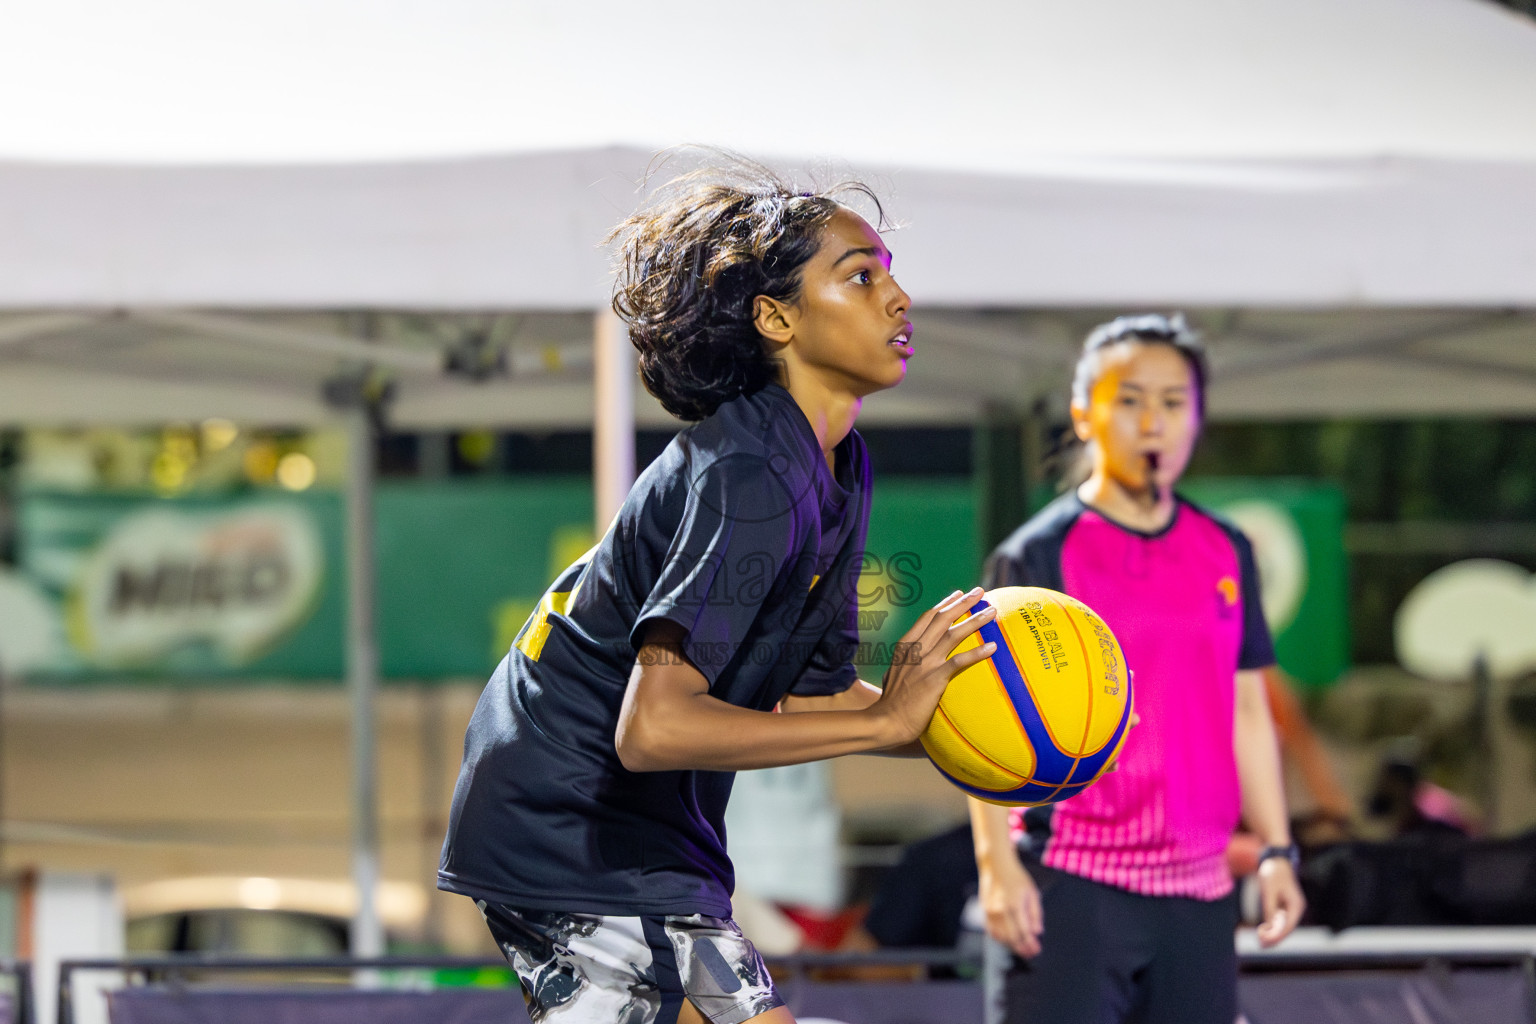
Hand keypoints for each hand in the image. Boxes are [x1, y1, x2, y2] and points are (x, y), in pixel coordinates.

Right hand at [870, 588, 996, 747]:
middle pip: (942, 619)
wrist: (887, 721)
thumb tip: (911, 660)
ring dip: (974, 621)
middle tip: (980, 591)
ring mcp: (925, 663)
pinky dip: (976, 653)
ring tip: (991, 611)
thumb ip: (905, 663)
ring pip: (953, 635)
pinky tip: (992, 647)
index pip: (927, 617)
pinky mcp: (934, 679)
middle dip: (963, 602)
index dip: (945, 603)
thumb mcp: (893, 674)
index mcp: (905, 646)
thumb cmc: (891, 703)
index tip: (958, 593)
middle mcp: (916, 649)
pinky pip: (959, 661)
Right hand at [979, 850, 1043, 957]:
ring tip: (1022, 950)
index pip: (1024, 932)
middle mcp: (1000, 910)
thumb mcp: (1032, 892)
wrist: (996, 865)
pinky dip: (1001, 940)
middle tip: (1031, 953)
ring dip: (1012, 946)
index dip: (1031, 944)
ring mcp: (990, 912)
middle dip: (1023, 949)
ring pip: (1001, 938)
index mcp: (1015, 904)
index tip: (1037, 950)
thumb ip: (1036, 913)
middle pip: (1012, 938)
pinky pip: (992, 932)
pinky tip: (1009, 941)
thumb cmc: (1016, 877)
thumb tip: (1038, 932)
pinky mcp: (984, 912)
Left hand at [1255, 857, 1304, 946]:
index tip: (1265, 940)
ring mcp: (1291, 907)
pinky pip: (1280, 920)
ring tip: (1261, 942)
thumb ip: (1270, 908)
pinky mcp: (1284, 905)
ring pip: (1284, 925)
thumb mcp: (1269, 890)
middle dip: (1275, 938)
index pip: (1289, 925)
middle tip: (1261, 945)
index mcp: (1296, 904)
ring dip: (1274, 934)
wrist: (1275, 859)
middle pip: (1287, 928)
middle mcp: (1296, 908)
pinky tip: (1264, 931)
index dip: (1277, 935)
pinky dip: (1273, 926)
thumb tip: (1270, 926)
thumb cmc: (1273, 873)